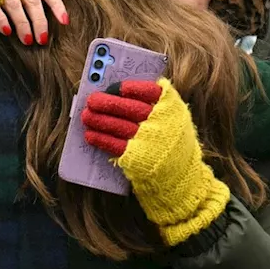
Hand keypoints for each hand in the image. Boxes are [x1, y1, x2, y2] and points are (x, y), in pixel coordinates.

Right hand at [0, 0, 65, 45]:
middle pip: (33, 1)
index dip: (57, 5)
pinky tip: (6, 31)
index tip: (65, 22)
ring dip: (23, 25)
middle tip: (42, 39)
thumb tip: (51, 9)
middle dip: (39, 22)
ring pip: (16, 6)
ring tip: (27, 41)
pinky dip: (1, 20)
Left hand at [81, 79, 229, 245]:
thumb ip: (157, 108)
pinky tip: (90, 134)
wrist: (182, 181)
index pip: (152, 92)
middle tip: (92, 100)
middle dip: (109, 103)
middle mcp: (162, 124)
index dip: (134, 88)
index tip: (118, 87)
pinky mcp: (137, 158)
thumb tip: (121, 96)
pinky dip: (101, 138)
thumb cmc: (173, 147)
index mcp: (173, 110)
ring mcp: (150, 141)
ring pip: (119, 125)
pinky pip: (114, 144)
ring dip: (100, 120)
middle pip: (131, 108)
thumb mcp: (175, 122)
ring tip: (87, 116)